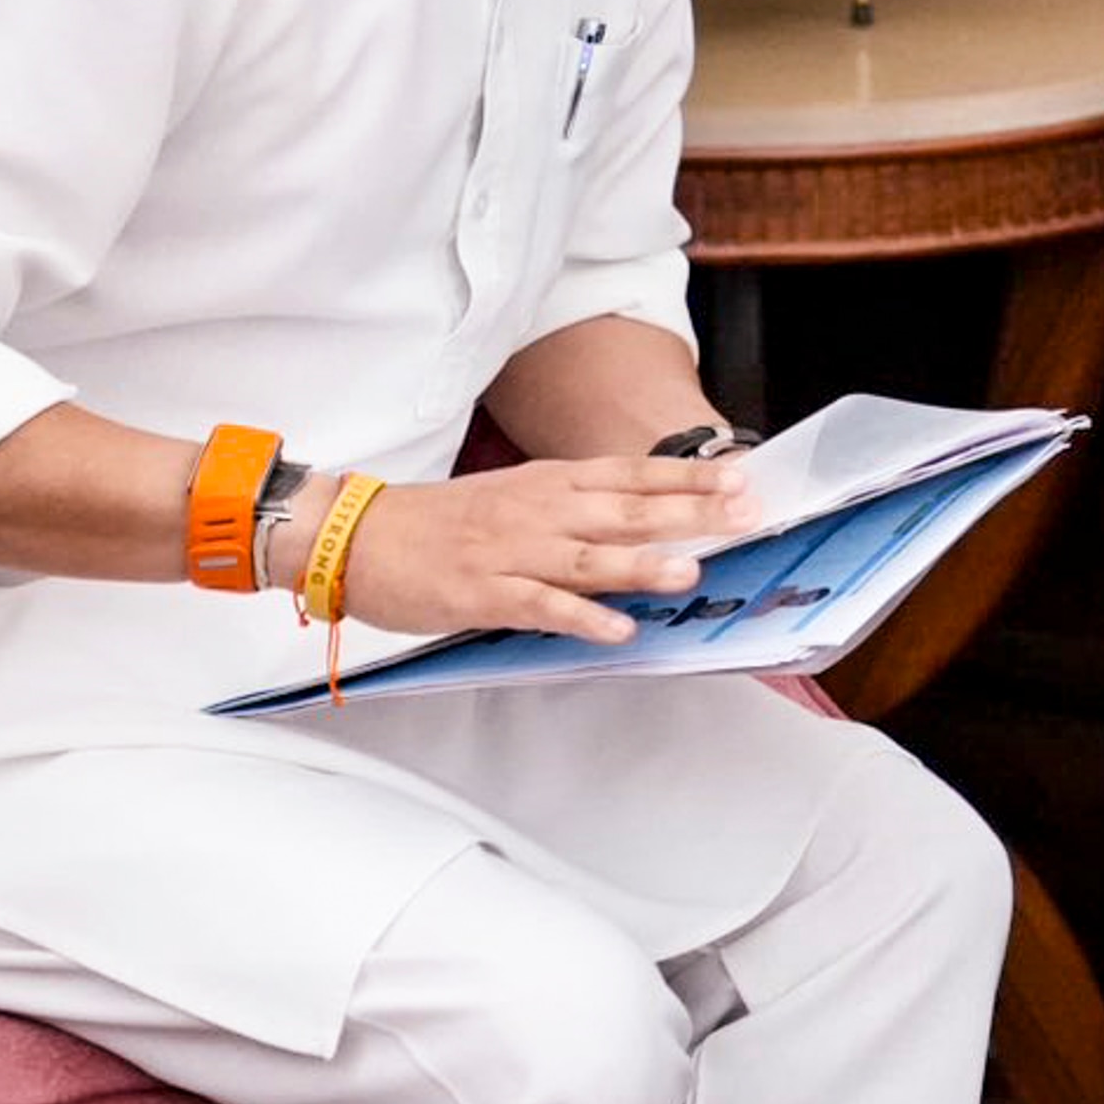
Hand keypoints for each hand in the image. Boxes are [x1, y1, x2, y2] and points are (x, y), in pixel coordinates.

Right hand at [325, 452, 750, 641]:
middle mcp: (537, 511)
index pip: (630, 474)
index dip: (687, 477)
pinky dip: (579, 617)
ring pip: (587, 558)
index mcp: (548, 483)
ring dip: (639, 565)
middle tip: (744, 515)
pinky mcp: (482, 593)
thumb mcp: (515, 495)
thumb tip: (640, 518)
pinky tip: (615, 629)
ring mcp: (510, 552)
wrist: (359, 535)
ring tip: (689, 570)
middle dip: (687, 512)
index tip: (741, 478)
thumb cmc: (442, 520)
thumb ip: (573, 505)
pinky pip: (539, 606)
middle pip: (624, 510)